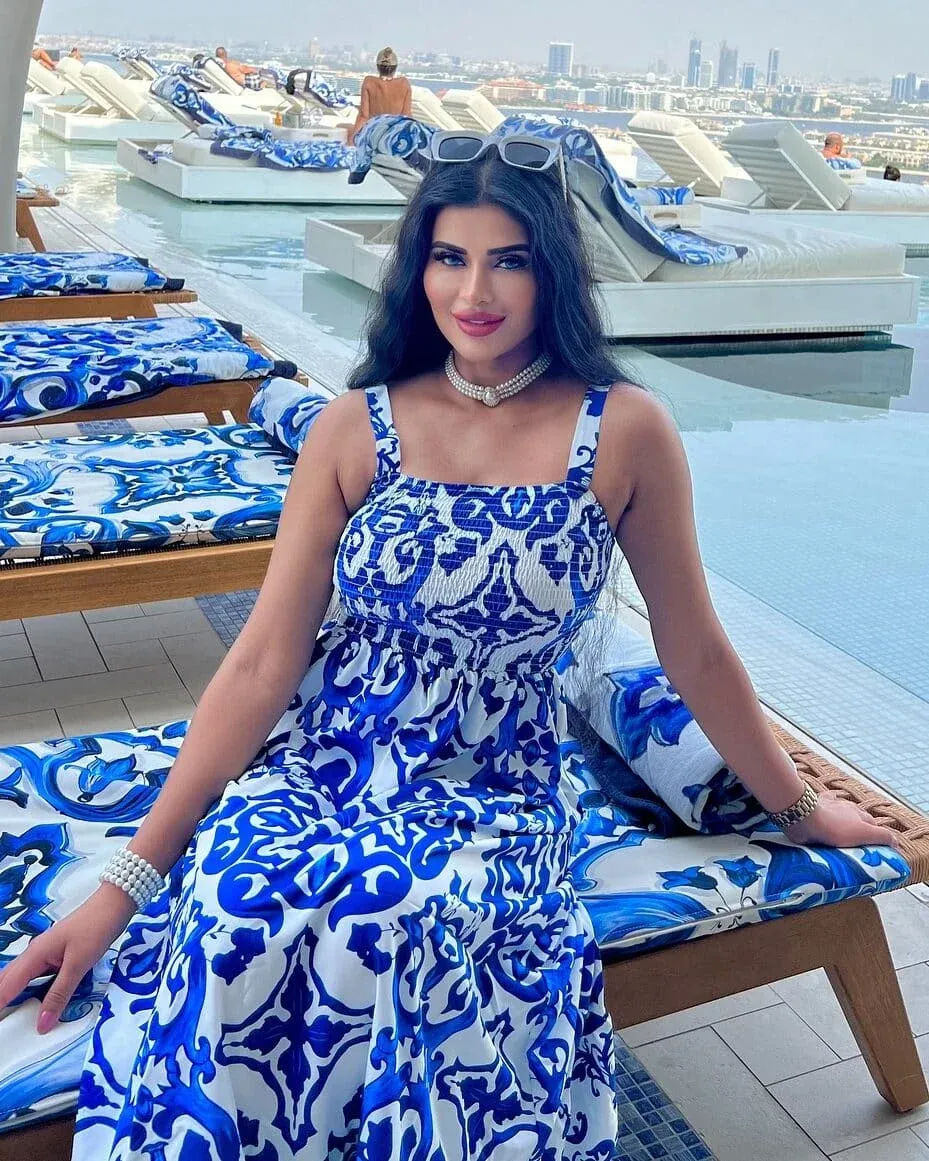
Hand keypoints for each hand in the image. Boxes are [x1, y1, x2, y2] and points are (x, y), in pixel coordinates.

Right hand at [0, 883, 135, 1033]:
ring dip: (10, 995)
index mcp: (34, 955)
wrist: (113, 904)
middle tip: (1, 1021)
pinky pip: (34, 975)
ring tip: (8, 1015)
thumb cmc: (95, 929)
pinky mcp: (55, 953)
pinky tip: (32, 999)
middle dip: (0, 1000)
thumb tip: (41, 1024)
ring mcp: (44, 952)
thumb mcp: (78, 965)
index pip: (5, 987)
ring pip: (19, 977)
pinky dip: (28, 989)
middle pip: (6, 981)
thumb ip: (59, 995)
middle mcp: (33, 953)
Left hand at [785, 790, 902, 851]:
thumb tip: (896, 841)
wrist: (805, 818)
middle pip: (858, 818)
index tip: (877, 848)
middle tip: (859, 843)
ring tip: (843, 832)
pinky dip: (826, 807)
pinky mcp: (815, 806)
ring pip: (842, 811)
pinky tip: (825, 812)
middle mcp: (847, 808)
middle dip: (861, 828)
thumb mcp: (864, 834)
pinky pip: (823, 804)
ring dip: (844, 819)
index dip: (877, 837)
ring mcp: (830, 805)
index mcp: (859, 815)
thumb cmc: (834, 827)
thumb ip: (881, 836)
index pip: (874, 827)